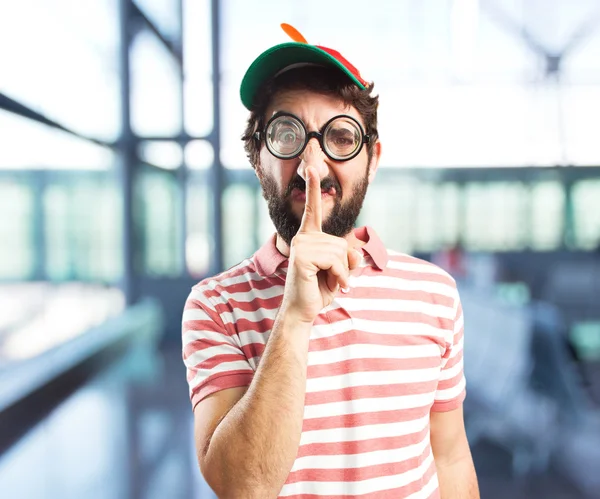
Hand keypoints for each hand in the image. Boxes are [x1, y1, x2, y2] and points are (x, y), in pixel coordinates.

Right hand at [282, 167, 361, 324]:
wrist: (303, 311)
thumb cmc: (319, 291)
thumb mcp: (341, 272)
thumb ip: (351, 259)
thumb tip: (357, 252)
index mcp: (309, 237)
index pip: (313, 209)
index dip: (313, 188)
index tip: (311, 166)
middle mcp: (303, 238)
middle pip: (343, 242)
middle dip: (344, 265)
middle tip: (331, 279)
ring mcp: (301, 245)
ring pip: (341, 252)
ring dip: (342, 272)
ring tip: (329, 282)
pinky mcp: (302, 256)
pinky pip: (335, 261)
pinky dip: (339, 276)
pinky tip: (330, 284)